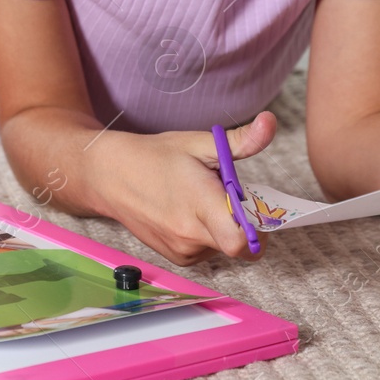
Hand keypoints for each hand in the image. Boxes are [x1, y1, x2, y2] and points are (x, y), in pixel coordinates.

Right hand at [86, 113, 276, 265]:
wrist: (110, 176)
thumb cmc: (155, 156)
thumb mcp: (199, 143)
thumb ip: (240, 140)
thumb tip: (270, 122)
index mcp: (200, 205)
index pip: (242, 241)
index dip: (259, 229)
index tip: (254, 207)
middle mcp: (191, 235)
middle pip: (239, 246)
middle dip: (245, 224)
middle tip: (230, 197)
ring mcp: (182, 250)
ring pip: (224, 248)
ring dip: (224, 228)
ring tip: (202, 199)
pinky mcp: (177, 258)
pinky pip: (207, 251)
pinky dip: (208, 235)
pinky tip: (189, 211)